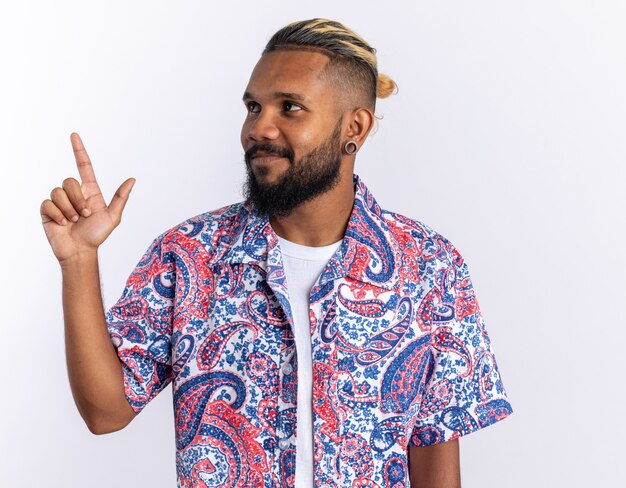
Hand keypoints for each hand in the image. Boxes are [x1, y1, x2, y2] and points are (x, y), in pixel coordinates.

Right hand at [40, 132, 135, 262]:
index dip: (79, 150)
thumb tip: (132, 179)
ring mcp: (59, 201)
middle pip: (69, 181)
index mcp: (89, 191)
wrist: (80, 251)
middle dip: (78, 199)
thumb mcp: (113, 217)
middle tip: (84, 215)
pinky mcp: (47, 210)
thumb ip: (121, 198)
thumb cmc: (97, 235)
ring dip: (69, 209)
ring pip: (58, 191)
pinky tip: (63, 224)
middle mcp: (73, 193)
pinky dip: (57, 214)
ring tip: (74, 221)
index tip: (74, 135)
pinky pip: (48, 203)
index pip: (83, 166)